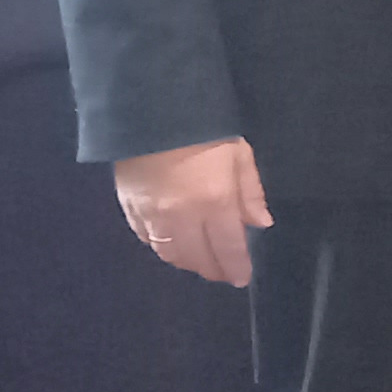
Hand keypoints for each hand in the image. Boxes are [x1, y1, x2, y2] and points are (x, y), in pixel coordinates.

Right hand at [114, 137, 268, 287]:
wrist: (152, 113)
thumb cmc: (206, 130)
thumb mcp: (239, 155)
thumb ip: (250, 193)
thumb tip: (261, 224)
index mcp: (214, 202)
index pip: (228, 247)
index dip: (235, 267)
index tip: (242, 278)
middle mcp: (182, 216)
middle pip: (196, 257)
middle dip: (211, 269)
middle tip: (223, 273)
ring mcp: (152, 215)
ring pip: (169, 253)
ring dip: (187, 262)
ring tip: (201, 262)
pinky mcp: (130, 209)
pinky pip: (147, 239)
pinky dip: (162, 248)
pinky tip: (173, 245)